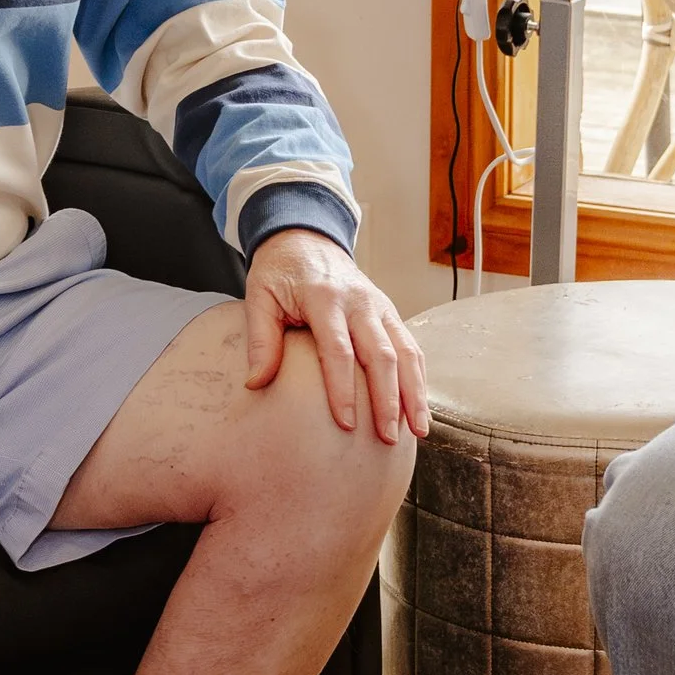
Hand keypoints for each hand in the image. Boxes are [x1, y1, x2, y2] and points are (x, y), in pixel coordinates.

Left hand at [244, 228, 428, 443]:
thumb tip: (256, 383)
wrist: (305, 236)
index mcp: (324, 298)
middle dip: (388, 400)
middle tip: (387, 438)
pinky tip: (419, 407)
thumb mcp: (259, 296)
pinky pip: (410, 346)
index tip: (346, 424)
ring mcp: (379, 305)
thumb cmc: (280, 271)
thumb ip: (260, 339)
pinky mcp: (389, 311)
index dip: (343, 389)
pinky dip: (418, 377)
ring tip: (418, 431)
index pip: (338, 351)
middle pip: (381, 355)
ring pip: (405, 352)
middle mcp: (359, 302)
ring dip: (414, 393)